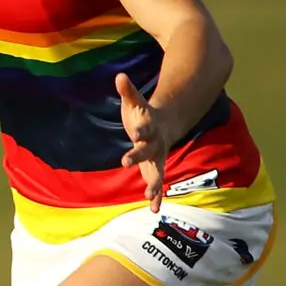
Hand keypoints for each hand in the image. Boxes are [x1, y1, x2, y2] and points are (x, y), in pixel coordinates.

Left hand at [116, 72, 169, 208]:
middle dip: (137, 157)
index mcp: (150, 128)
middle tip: (125, 162)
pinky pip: (157, 183)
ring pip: (157, 172)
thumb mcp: (136, 103)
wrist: (165, 124)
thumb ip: (128, 91)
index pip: (145, 128)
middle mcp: (156, 144)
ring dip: (153, 184)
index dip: (142, 130)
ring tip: (149, 196)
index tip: (136, 133)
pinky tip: (155, 210)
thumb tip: (119, 76)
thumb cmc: (145, 114)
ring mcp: (157, 157)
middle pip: (147, 152)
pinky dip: (157, 196)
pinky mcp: (155, 168)